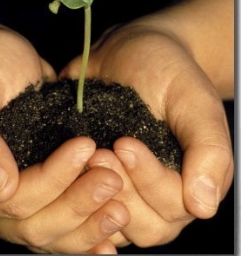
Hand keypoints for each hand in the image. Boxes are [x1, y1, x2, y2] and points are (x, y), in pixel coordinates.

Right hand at [0, 17, 128, 252]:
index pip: (14, 198)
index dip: (53, 179)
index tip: (86, 146)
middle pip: (33, 224)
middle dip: (77, 205)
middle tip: (113, 181)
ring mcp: (11, 190)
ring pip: (48, 229)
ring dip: (86, 223)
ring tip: (121, 210)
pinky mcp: (34, 182)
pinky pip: (57, 215)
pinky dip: (84, 225)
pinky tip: (111, 229)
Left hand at [61, 19, 233, 247]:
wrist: (136, 50)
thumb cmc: (169, 71)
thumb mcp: (194, 100)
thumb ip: (209, 148)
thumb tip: (203, 206)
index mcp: (192, 175)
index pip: (176, 204)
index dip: (149, 180)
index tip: (123, 143)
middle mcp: (162, 190)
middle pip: (147, 224)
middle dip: (122, 190)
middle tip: (98, 154)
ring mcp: (131, 187)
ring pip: (118, 221)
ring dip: (98, 198)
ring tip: (86, 157)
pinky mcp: (101, 178)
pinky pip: (91, 208)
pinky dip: (79, 201)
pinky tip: (66, 178)